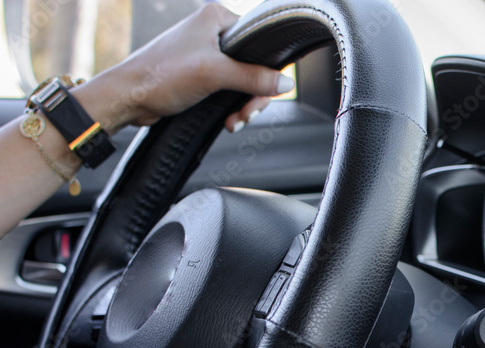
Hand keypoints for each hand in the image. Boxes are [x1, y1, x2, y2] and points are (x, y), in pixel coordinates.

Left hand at [75, 5, 291, 133]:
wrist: (127, 98)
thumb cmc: (158, 76)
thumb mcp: (213, 74)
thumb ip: (253, 77)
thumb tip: (286, 82)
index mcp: (216, 18)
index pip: (261, 42)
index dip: (267, 72)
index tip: (263, 95)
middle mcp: (213, 33)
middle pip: (255, 67)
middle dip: (253, 97)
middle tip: (246, 114)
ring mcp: (207, 55)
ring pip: (244, 82)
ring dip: (243, 106)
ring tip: (235, 121)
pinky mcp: (201, 75)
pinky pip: (229, 91)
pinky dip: (232, 108)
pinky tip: (228, 120)